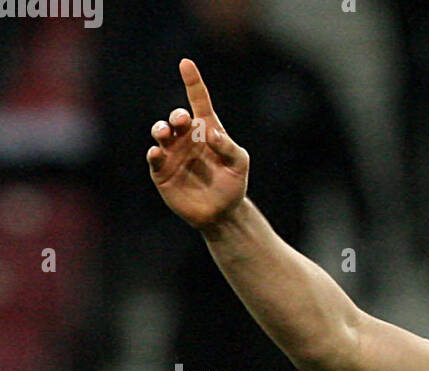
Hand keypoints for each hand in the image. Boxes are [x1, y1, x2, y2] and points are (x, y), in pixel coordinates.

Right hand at [146, 58, 248, 229]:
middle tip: (182, 120)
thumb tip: (211, 134)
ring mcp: (172, 153)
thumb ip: (229, 147)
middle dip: (177, 116)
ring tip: (165, 133)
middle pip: (176, 118)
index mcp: (206, 130)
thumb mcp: (239, 164)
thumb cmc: (232, 184)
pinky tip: (157, 153)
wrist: (221, 213)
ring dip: (160, 129)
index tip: (186, 63)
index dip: (192, 82)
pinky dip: (154, 153)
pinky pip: (154, 158)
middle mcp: (186, 138)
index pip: (198, 101)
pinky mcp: (161, 171)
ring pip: (160, 133)